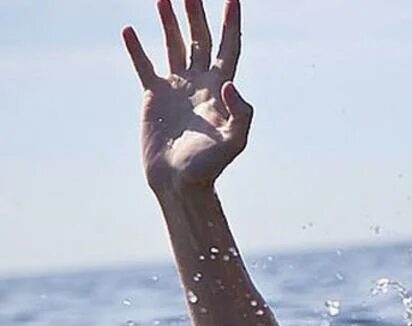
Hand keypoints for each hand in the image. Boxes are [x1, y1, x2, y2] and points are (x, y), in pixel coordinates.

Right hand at [123, 0, 251, 190]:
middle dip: (196, 13)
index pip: (228, 47)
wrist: (180, 182)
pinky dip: (137, 49)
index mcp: (221, 89)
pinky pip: (144, 66)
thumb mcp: (234, 142)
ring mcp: (177, 88)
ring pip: (174, 46)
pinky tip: (130, 30)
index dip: (231, 23)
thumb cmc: (209, 167)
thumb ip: (240, 114)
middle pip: (200, 39)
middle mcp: (200, 83)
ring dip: (169, 22)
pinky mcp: (154, 97)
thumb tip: (230, 83)